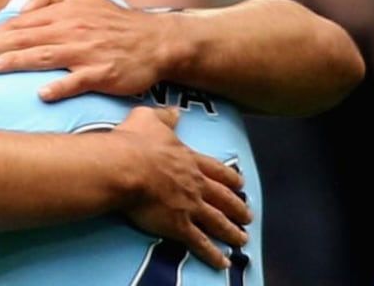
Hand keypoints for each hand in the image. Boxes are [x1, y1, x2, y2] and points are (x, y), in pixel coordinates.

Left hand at [0, 0, 171, 99]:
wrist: (155, 41)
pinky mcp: (104, 73)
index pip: (21, 23)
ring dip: (17, 61)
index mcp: (64, 14)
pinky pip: (79, 80)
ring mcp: (87, 52)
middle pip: (26, 37)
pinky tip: (43, 94)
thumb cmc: (115, 23)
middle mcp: (72, 30)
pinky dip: (61, 86)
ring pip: (46, 56)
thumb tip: (24, 1)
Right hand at [109, 107, 249, 269]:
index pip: (216, 170)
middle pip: (223, 197)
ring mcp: (190, 205)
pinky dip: (213, 254)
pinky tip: (222, 262)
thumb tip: (174, 111)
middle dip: (237, 207)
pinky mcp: (178, 225)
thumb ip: (164, 116)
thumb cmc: (134, 142)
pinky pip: (199, 242)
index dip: (229, 178)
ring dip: (231, 231)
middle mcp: (195, 183)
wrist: (125, 167)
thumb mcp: (148, 119)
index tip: (241, 184)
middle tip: (247, 215)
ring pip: (217, 221)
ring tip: (242, 239)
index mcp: (189, 160)